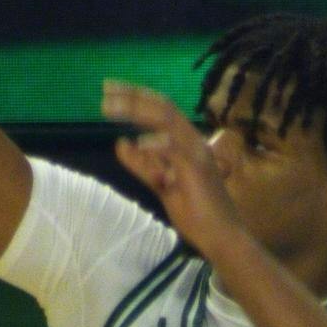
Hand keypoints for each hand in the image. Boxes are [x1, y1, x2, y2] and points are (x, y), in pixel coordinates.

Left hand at [103, 81, 244, 254]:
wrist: (222, 238)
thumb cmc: (196, 213)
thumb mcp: (161, 185)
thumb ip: (143, 165)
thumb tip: (120, 143)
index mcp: (187, 143)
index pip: (161, 111)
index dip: (136, 97)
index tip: (110, 91)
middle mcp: (194, 142)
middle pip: (163, 108)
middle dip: (133, 96)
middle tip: (105, 88)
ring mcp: (198, 154)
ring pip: (167, 121)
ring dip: (136, 110)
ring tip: (110, 106)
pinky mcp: (198, 170)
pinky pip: (176, 150)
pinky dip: (157, 144)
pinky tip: (138, 142)